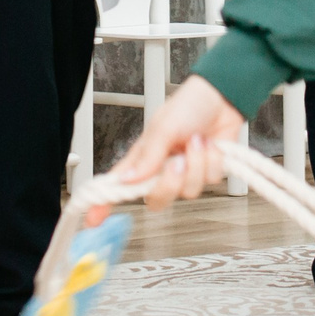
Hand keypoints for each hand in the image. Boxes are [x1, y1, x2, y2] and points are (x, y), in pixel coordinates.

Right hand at [104, 74, 243, 217]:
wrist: (221, 96)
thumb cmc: (187, 105)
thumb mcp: (162, 127)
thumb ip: (147, 157)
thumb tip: (128, 181)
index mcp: (143, 158)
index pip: (118, 185)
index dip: (104, 203)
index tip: (92, 219)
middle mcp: (162, 169)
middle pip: (157, 199)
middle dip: (170, 184)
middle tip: (178, 162)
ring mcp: (185, 172)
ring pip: (189, 192)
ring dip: (197, 164)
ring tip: (197, 142)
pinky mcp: (207, 171)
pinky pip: (210, 180)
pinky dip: (212, 160)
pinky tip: (210, 144)